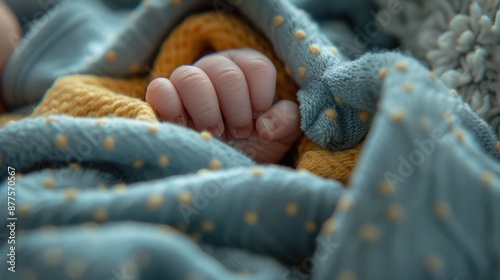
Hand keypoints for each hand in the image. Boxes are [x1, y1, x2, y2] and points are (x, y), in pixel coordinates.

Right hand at [146, 48, 301, 162]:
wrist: (222, 166)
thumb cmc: (252, 144)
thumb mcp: (279, 135)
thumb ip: (288, 121)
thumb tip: (265, 125)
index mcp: (246, 70)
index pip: (257, 66)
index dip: (261, 97)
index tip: (259, 120)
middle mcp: (216, 69)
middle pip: (225, 72)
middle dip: (237, 109)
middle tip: (240, 133)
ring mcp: (187, 82)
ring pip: (190, 77)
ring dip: (207, 111)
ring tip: (215, 133)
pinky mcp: (162, 99)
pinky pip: (160, 89)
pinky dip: (172, 108)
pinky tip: (187, 128)